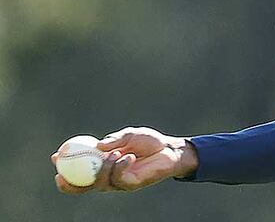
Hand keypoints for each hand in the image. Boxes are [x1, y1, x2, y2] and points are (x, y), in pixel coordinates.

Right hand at [51, 127, 197, 193]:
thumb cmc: (149, 142)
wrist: (170, 149)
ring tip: (116, 153)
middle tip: (62, 173)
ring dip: (103, 167)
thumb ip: (112, 141)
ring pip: (100, 182)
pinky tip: (129, 156)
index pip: (79, 170)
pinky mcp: (131, 185)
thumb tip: (96, 146)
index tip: (56, 156)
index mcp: (102, 165)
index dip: (64, 166)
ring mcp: (118, 182)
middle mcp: (107, 176)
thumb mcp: (128, 135)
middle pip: (82, 186)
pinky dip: (120, 166)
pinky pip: (118, 179)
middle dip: (69, 183)